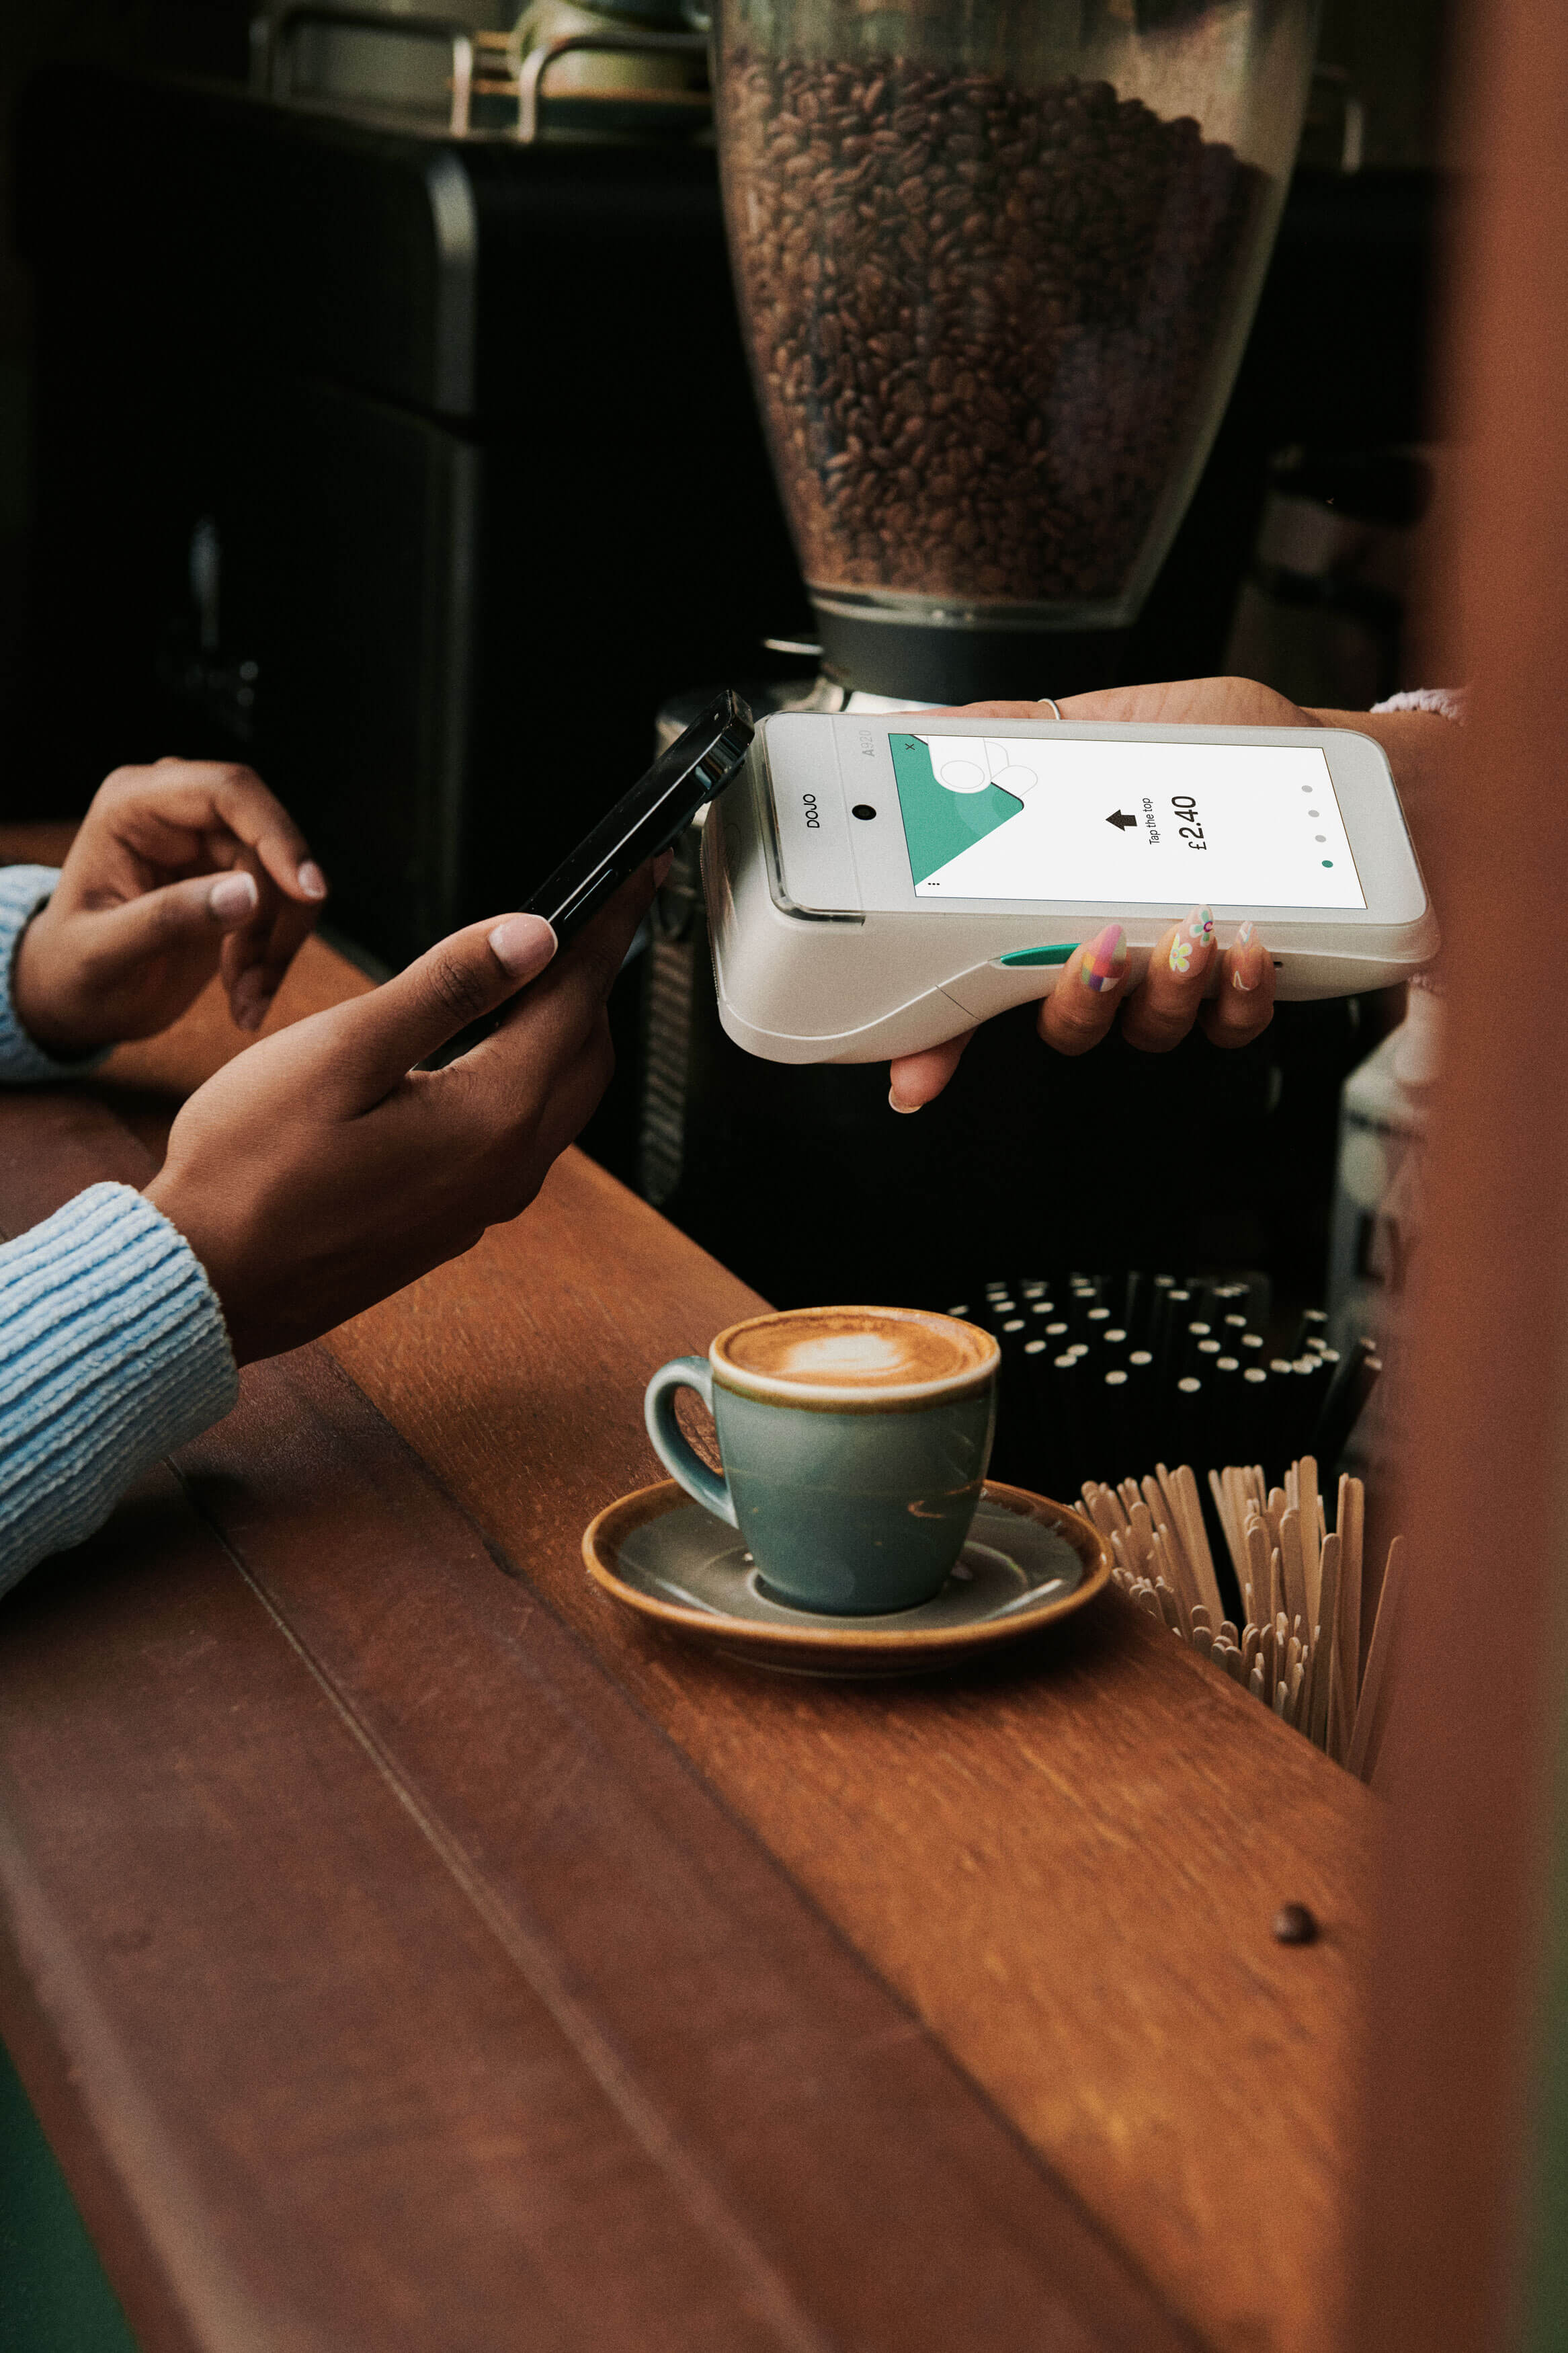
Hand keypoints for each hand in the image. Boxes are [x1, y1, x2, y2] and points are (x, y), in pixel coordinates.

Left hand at [11, 758, 327, 1056]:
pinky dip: (277, 955)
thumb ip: (168, 919)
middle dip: (273, 916)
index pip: (226, 792)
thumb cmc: (71, 972)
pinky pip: (285, 908)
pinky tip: (248, 997)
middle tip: (254, 984)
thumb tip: (248, 894)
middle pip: (267, 841)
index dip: (275, 836)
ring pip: (286, 879)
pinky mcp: (235, 880)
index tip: (307, 894)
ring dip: (278, 945)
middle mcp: (178, 812)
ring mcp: (211, 844)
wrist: (75, 999)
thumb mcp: (104, 954)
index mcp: (133, 805)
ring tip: (246, 1001)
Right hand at [144, 872, 652, 1362]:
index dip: (609, 927)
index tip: (638, 874)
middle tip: (589, 916)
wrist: (206, 1281)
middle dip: (592, 976)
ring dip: (561, 1029)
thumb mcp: (342, 1052)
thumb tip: (531, 937)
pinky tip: (487, 1052)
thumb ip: (443, 989)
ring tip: (542, 971)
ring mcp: (484, 1202)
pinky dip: (525, 1077)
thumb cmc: (250, 1169)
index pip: (579, 999)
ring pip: (558, 1097)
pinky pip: (519, 1135)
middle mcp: (507, 1168)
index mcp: (492, 1117)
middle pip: (585, 1051)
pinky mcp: (453, 1218)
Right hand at [888, 678, 1290, 1109]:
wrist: (1322, 757)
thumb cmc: (1220, 742)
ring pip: (1147, 1029)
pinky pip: (1231, 1025)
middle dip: (1075, 998)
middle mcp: (1111, 952)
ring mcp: (1176, 976)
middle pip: (1062, 1022)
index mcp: (1056, 903)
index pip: (980, 982)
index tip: (915, 1074)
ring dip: (1163, 991)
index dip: (939, 1038)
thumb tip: (921, 728)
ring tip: (1191, 930)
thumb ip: (1013, 733)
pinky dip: (1238, 994)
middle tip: (1099, 948)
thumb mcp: (1108, 722)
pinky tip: (1248, 944)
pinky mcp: (1245, 984)